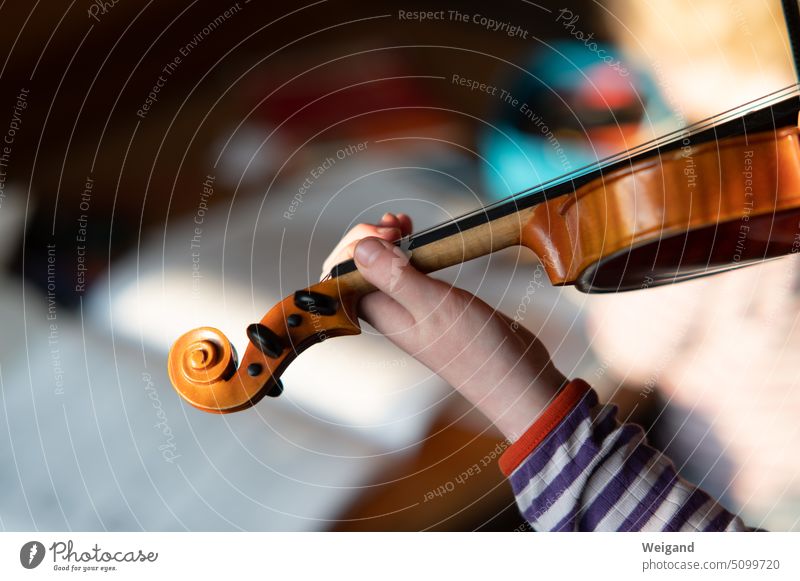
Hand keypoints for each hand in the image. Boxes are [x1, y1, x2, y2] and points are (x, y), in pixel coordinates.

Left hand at [322, 213, 565, 440]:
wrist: (514, 376)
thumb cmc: (476, 348)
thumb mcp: (434, 304)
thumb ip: (394, 276)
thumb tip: (359, 249)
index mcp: (378, 313)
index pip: (340, 273)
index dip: (355, 243)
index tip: (386, 232)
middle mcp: (387, 310)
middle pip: (355, 266)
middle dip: (368, 237)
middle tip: (396, 225)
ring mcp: (409, 306)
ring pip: (380, 265)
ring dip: (385, 239)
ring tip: (404, 223)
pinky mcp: (431, 301)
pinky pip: (404, 269)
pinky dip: (406, 248)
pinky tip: (414, 235)